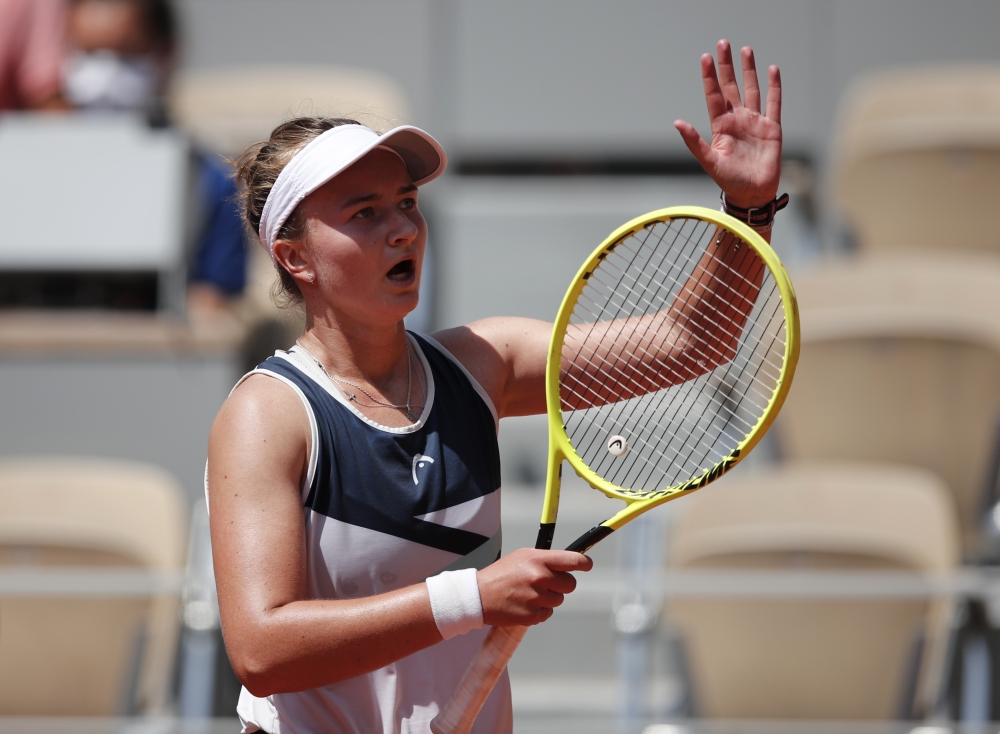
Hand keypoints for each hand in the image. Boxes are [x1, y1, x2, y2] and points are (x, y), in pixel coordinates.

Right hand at [477, 548, 592, 626]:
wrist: (478, 596)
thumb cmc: (501, 574)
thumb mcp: (522, 557)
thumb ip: (545, 559)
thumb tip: (568, 563)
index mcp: (538, 559)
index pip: (572, 560)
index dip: (584, 563)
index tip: (587, 565)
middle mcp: (539, 577)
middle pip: (570, 584)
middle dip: (562, 584)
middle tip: (547, 583)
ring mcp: (536, 597)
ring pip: (559, 600)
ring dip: (549, 599)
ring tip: (530, 594)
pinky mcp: (532, 615)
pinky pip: (548, 614)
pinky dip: (540, 611)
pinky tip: (525, 604)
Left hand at [674, 39, 781, 209]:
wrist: (752, 194)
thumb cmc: (728, 181)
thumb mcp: (709, 161)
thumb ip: (694, 142)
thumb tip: (677, 122)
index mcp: (721, 126)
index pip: (714, 95)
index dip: (710, 77)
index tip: (705, 57)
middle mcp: (737, 120)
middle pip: (731, 86)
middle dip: (727, 66)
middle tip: (723, 44)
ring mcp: (755, 122)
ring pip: (751, 90)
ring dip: (749, 70)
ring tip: (745, 50)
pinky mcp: (772, 128)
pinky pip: (774, 103)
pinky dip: (774, 87)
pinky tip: (772, 70)